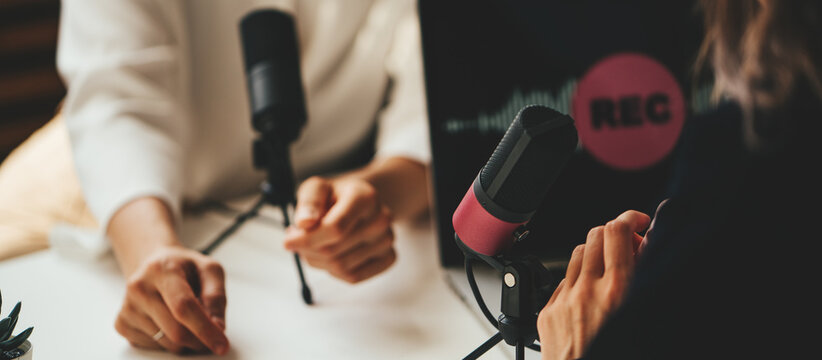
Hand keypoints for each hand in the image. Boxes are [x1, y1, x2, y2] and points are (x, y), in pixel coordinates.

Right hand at [114, 245, 228, 354]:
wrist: (154, 264)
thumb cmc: (183, 267)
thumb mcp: (209, 270)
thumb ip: (216, 296)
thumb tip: (218, 327)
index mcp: (162, 270)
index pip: (183, 306)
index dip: (205, 329)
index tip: (221, 345)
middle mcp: (139, 287)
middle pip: (175, 331)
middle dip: (199, 340)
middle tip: (211, 335)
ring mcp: (127, 307)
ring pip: (165, 343)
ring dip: (185, 341)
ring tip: (186, 319)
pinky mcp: (121, 324)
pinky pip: (153, 347)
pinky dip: (168, 342)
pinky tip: (168, 322)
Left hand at [283, 176, 396, 283]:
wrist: (360, 202)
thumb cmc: (335, 196)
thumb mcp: (317, 188)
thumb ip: (309, 202)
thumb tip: (304, 223)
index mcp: (365, 197)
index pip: (335, 229)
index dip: (307, 239)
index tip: (288, 240)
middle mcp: (381, 219)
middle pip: (334, 251)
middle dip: (307, 250)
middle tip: (297, 241)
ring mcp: (387, 240)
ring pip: (341, 267)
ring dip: (317, 261)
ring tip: (313, 245)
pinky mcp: (389, 257)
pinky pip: (353, 277)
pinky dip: (334, 271)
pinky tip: (330, 255)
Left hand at [537, 210, 649, 359]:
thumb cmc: (617, 352)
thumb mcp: (646, 317)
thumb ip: (648, 279)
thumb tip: (648, 248)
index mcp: (618, 293)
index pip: (617, 231)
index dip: (630, 219)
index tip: (639, 223)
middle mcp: (587, 292)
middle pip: (595, 235)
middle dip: (615, 234)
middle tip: (629, 247)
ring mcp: (563, 302)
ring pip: (577, 254)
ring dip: (595, 254)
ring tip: (610, 270)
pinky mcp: (547, 314)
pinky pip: (562, 281)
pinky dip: (578, 280)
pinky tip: (590, 296)